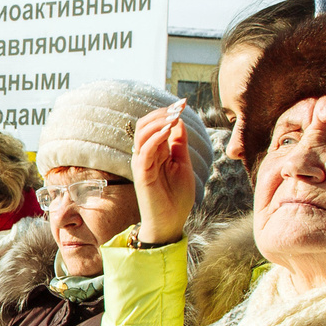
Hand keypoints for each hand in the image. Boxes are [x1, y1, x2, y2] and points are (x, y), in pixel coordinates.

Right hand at [134, 102, 197, 246]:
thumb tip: (179, 121)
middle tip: (179, 108)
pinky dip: (156, 137)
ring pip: (142, 133)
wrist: (171, 223)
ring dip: (158, 121)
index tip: (183, 103)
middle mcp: (146, 155)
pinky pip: (144, 150)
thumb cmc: (176, 197)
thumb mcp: (183, 164)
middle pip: (145, 124)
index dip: (168, 112)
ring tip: (174, 117)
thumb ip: (179, 144)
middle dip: (162, 113)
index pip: (156, 125)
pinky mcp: (142, 174)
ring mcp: (142, 164)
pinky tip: (168, 131)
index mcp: (156, 152)